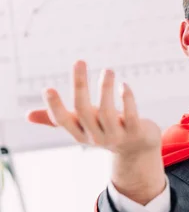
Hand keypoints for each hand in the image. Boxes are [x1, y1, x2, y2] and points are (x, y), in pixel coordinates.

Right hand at [27, 61, 164, 203]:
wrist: (138, 150)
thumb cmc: (106, 130)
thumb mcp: (83, 126)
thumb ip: (59, 119)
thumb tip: (27, 116)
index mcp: (80, 133)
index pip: (63, 121)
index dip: (54, 106)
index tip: (47, 88)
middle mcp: (96, 137)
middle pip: (84, 110)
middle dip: (79, 84)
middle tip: (79, 61)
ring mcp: (117, 136)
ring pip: (107, 111)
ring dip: (105, 87)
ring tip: (108, 70)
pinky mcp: (136, 132)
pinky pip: (130, 114)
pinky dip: (126, 98)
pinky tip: (123, 85)